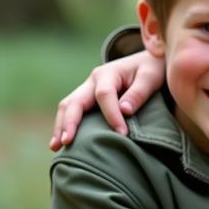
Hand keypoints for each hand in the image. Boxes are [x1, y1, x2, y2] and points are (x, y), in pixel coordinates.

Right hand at [50, 51, 164, 149]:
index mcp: (108, 73)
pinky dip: (65, 125)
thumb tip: (125, 110)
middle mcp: (92, 81)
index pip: (104, 95)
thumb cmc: (151, 70)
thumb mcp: (150, 77)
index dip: (111, 115)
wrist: (147, 61)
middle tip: (67, 142)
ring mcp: (87, 89)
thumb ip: (139, 93)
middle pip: (74, 101)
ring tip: (56, 147)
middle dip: (69, 122)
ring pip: (68, 106)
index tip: (123, 134)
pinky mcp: (88, 99)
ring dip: (61, 126)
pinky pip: (73, 111)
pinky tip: (61, 143)